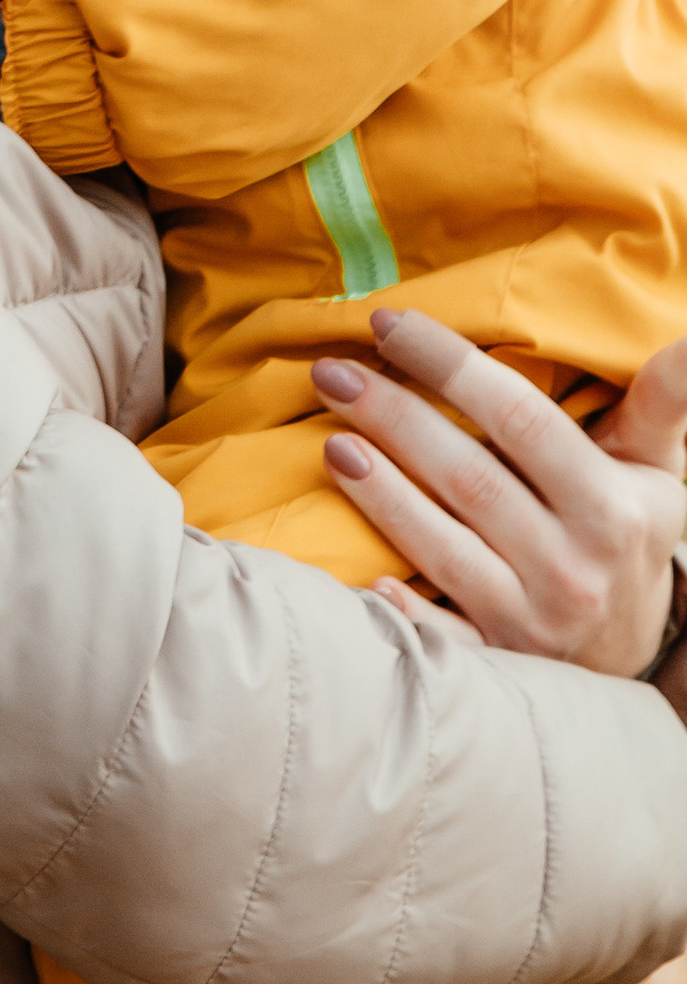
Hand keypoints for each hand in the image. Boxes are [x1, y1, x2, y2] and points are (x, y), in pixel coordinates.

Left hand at [318, 308, 686, 676]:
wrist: (634, 649)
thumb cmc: (632, 531)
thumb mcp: (657, 468)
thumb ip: (664, 401)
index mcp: (611, 506)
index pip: (521, 418)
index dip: (450, 366)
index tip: (390, 323)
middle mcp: (573, 564)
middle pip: (468, 476)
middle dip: (393, 417)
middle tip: (332, 371)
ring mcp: (532, 619)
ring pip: (443, 546)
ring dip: (380, 492)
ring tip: (331, 441)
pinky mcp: (499, 660)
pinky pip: (441, 635)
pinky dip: (403, 609)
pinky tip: (362, 577)